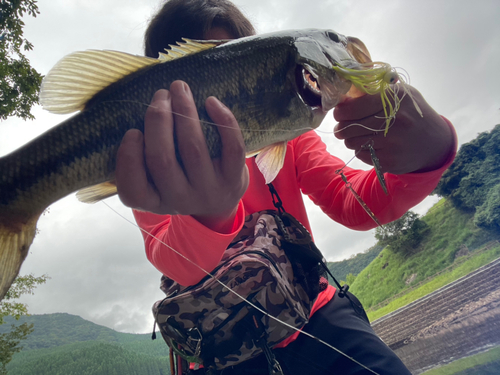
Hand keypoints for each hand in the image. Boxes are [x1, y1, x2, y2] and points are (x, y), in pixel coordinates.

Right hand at [115, 81, 248, 231]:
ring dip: (185, 111)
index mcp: (154, 201)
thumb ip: (142, 158)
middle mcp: (181, 200)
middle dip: (158, 120)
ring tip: (179, 88)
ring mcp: (210, 191)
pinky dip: (223, 121)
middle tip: (160, 95)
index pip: (133, 191)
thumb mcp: (156, 181)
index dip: (129, 159)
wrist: (221, 200)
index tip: (132, 131)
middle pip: (162, 160)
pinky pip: (232, 148)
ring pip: (194, 148)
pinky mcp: (234, 180)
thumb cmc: (180, 179)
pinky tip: (211, 102)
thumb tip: (138, 113)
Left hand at [333, 84, 453, 173]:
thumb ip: (372, 91)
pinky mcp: (390, 161)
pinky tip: (371, 145)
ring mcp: (392, 143)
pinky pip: (361, 155)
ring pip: (352, 142)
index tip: (339, 112)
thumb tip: (342, 97)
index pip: (353, 107)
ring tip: (357, 135)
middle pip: (349, 127)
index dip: (341, 111)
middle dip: (341, 127)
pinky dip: (361, 150)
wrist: (434, 142)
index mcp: (395, 99)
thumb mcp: (399, 94)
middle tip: (341, 126)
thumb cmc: (410, 113)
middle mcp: (395, 121)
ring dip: (350, 139)